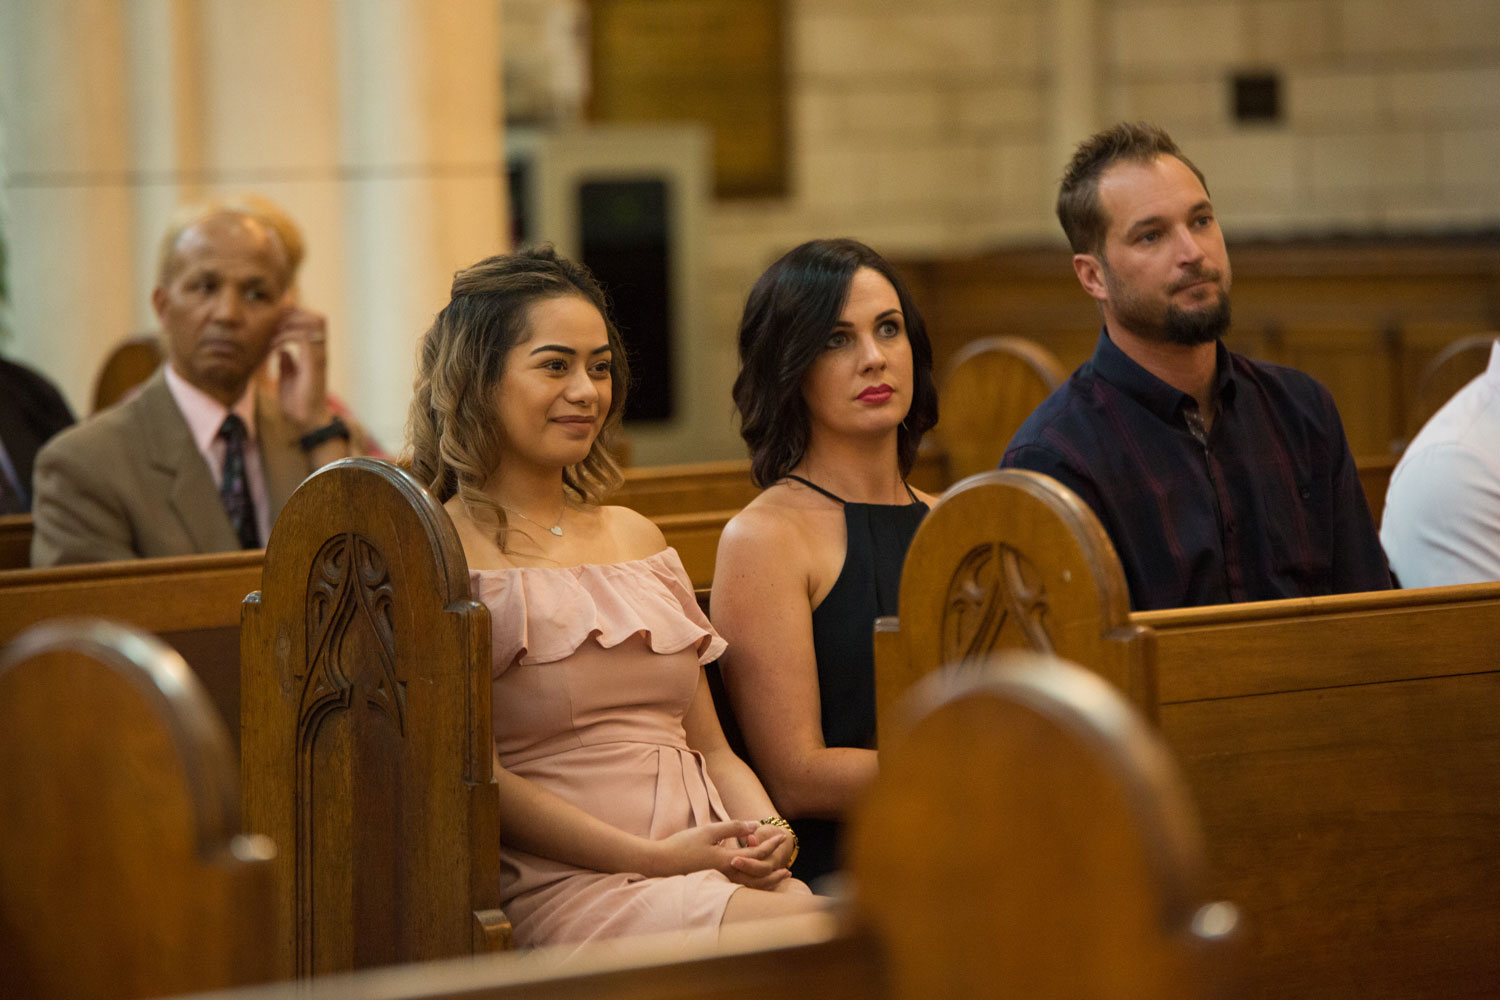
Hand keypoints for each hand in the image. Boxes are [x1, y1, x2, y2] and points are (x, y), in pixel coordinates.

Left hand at [272, 305, 330, 427]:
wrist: (306, 421)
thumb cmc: (298, 404)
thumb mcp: (287, 379)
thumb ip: (287, 364)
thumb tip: (282, 351)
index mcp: (315, 355)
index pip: (312, 323)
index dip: (296, 317)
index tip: (275, 322)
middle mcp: (321, 352)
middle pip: (317, 318)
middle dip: (295, 315)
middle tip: (273, 323)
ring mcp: (319, 356)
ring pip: (313, 323)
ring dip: (291, 323)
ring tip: (273, 333)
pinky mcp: (314, 363)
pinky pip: (302, 337)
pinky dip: (286, 336)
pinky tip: (273, 346)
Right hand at [644, 820, 787, 885]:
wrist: (659, 864)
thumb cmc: (682, 845)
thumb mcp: (708, 831)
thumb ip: (733, 828)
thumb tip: (756, 825)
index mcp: (727, 861)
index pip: (757, 854)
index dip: (771, 844)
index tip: (782, 836)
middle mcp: (727, 875)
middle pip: (759, 875)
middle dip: (775, 865)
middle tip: (787, 859)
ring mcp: (720, 882)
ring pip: (751, 885)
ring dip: (767, 877)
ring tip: (779, 873)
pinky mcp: (714, 883)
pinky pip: (740, 886)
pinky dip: (752, 881)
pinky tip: (754, 874)